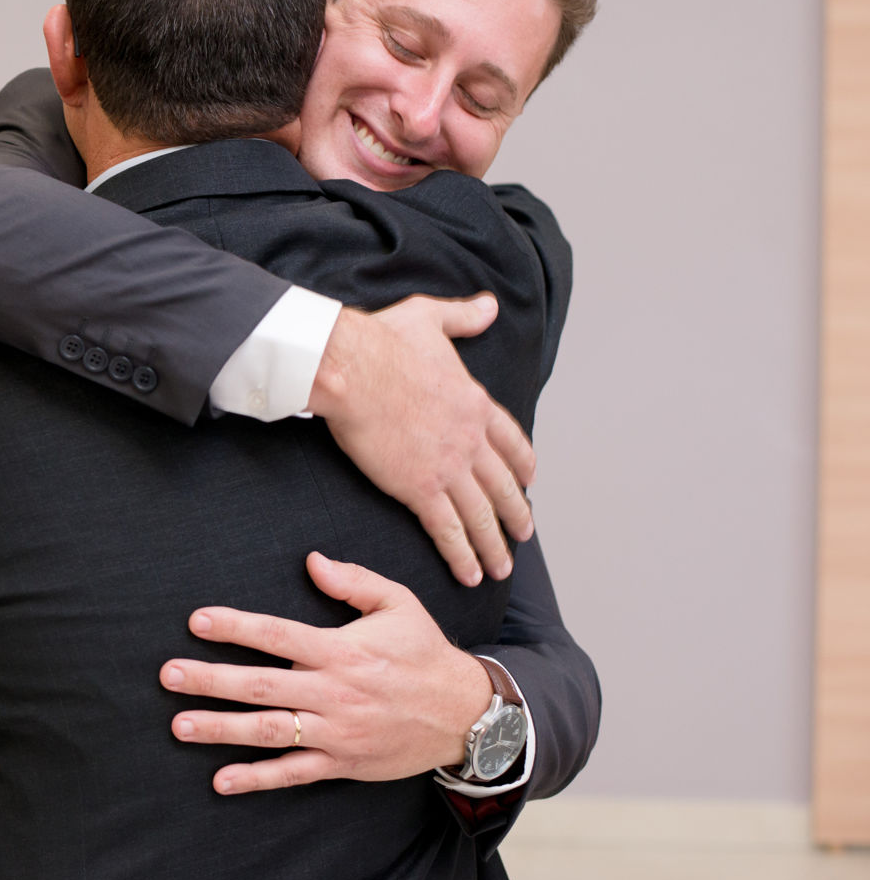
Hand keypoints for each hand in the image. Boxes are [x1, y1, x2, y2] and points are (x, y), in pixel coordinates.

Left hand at [160, 553, 492, 794]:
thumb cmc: (425, 654)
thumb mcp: (399, 604)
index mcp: (342, 650)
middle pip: (262, 685)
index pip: (278, 635)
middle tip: (167, 675)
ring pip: (271, 731)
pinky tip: (221, 780)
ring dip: (221, 730)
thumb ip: (354, 580)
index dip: (235, 627)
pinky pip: (294, 773)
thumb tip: (312, 560)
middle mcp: (335, 691)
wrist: (468, 714)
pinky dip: (257, 779)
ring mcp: (338, 731)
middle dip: (210, 680)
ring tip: (179, 725)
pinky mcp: (344, 763)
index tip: (196, 621)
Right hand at [308, 294, 533, 584]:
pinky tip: (470, 573)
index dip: (522, 464)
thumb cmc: (382, 341)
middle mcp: (470, 439)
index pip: (511, 441)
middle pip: (503, 486)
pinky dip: (462, 554)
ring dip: (495, 544)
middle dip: (516, 514)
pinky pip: (448, 529)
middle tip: (524, 534)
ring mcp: (448, 466)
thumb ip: (462, 317)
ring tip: (502, 567)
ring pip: (482, 514)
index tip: (529, 481)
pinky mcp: (420, 488)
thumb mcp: (429, 318)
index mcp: (474, 402)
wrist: (351, 367)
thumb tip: (487, 305)